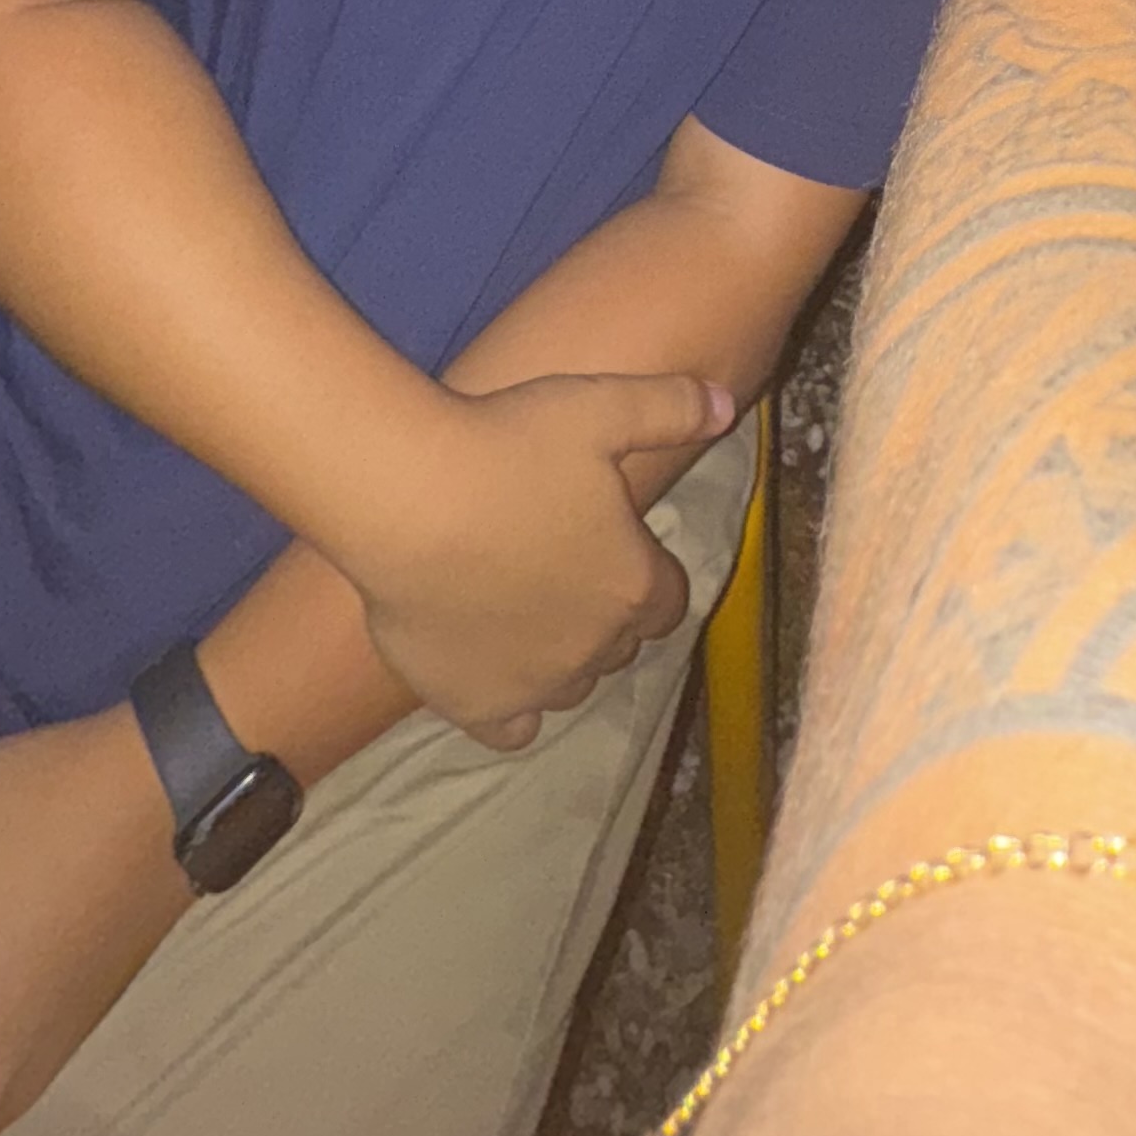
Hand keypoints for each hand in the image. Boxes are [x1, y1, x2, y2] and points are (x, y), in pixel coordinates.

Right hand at [346, 367, 734, 749]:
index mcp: (634, 582)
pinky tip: (491, 672)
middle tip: (559, 566)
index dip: (645, 571)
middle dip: (602, 612)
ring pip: (571, 685)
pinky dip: (511, 708)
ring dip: (562, 657)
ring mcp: (537, 684)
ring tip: (523, 612)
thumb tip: (725, 405)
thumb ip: (669, 408)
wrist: (410, 500)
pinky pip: (514, 729)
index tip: (614, 543)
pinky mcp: (477, 707)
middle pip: (618, 643)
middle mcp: (596, 647)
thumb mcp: (601, 406)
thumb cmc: (510, 446)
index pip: (666, 598)